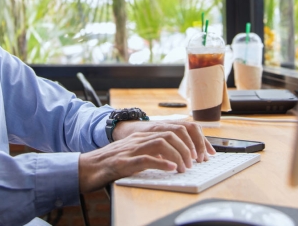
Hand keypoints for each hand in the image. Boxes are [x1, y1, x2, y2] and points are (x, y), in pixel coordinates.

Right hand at [77, 121, 215, 192]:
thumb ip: (156, 151)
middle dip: (190, 147)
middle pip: (172, 133)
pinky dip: (162, 164)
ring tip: (186, 167)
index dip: (196, 138)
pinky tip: (172, 169)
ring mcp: (132, 148)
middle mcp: (141, 137)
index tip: (208, 153)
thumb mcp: (139, 152)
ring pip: (161, 143)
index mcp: (146, 134)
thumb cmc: (114, 161)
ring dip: (178, 155)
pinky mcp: (125, 161)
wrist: (89, 166)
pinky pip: (146, 159)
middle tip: (198, 162)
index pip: (177, 128)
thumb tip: (179, 158)